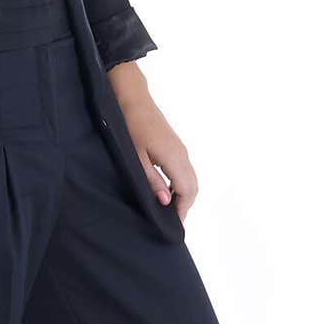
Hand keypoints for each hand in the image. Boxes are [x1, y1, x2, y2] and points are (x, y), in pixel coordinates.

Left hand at [108, 65, 198, 224]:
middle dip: (185, 206)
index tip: (174, 226)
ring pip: (190, 178)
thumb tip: (166, 202)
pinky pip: (184, 170)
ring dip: (183, 195)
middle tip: (171, 222)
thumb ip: (151, 180)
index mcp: (174, 158)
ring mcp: (180, 149)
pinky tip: (166, 190)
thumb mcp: (135, 157)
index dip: (182, 210)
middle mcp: (182, 154)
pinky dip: (181, 184)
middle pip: (192, 187)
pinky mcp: (175, 146)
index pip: (187, 191)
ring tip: (168, 210)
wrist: (132, 97)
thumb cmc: (130, 125)